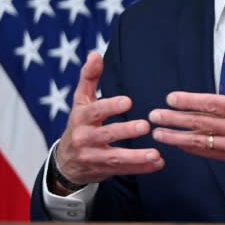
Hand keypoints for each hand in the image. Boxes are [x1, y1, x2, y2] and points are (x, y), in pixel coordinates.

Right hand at [52, 52, 163, 192]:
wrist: (66, 161)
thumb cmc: (79, 124)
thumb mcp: (81, 101)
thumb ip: (89, 78)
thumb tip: (95, 54)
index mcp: (81, 118)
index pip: (95, 111)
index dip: (110, 106)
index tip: (128, 102)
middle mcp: (85, 138)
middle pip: (106, 135)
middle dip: (125, 131)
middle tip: (145, 125)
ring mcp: (93, 157)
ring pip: (115, 158)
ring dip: (136, 157)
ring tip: (155, 154)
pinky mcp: (103, 171)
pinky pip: (124, 170)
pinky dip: (141, 168)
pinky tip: (158, 163)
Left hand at [149, 40, 224, 188]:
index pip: (212, 104)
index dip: (189, 101)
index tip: (171, 98)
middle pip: (200, 123)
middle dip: (174, 120)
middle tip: (153, 116)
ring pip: (201, 141)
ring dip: (177, 138)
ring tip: (158, 134)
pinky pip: (210, 154)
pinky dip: (192, 149)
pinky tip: (179, 145)